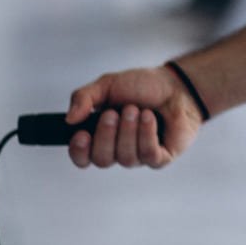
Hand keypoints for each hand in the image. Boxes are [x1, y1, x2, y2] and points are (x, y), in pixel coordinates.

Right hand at [66, 66, 204, 168]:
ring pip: (126, 158)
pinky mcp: (160, 157)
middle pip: (102, 160)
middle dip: (107, 135)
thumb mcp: (108, 84)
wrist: (176, 85)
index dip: (79, 151)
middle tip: (116, 112)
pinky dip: (147, 134)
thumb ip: (84, 98)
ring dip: (130, 131)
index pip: (82, 157)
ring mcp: (139, 155)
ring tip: (137, 110)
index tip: (82, 134)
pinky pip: (148, 156)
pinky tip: (150, 118)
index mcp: (100, 135)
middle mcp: (118, 149)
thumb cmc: (143, 86)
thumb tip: (69, 119)